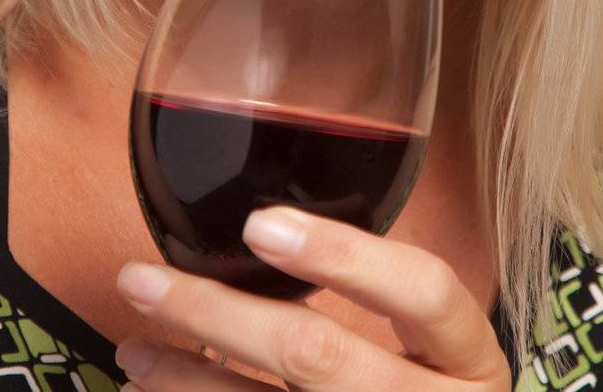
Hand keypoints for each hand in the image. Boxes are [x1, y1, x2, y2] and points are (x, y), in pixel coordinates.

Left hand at [110, 206, 510, 391]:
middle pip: (317, 354)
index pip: (423, 290)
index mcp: (469, 361)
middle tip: (142, 280)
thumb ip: (371, 296)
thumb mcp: (431, 352)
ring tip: (133, 348)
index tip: (260, 225)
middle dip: (213, 313)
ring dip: (184, 377)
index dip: (343, 255)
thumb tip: (256, 233)